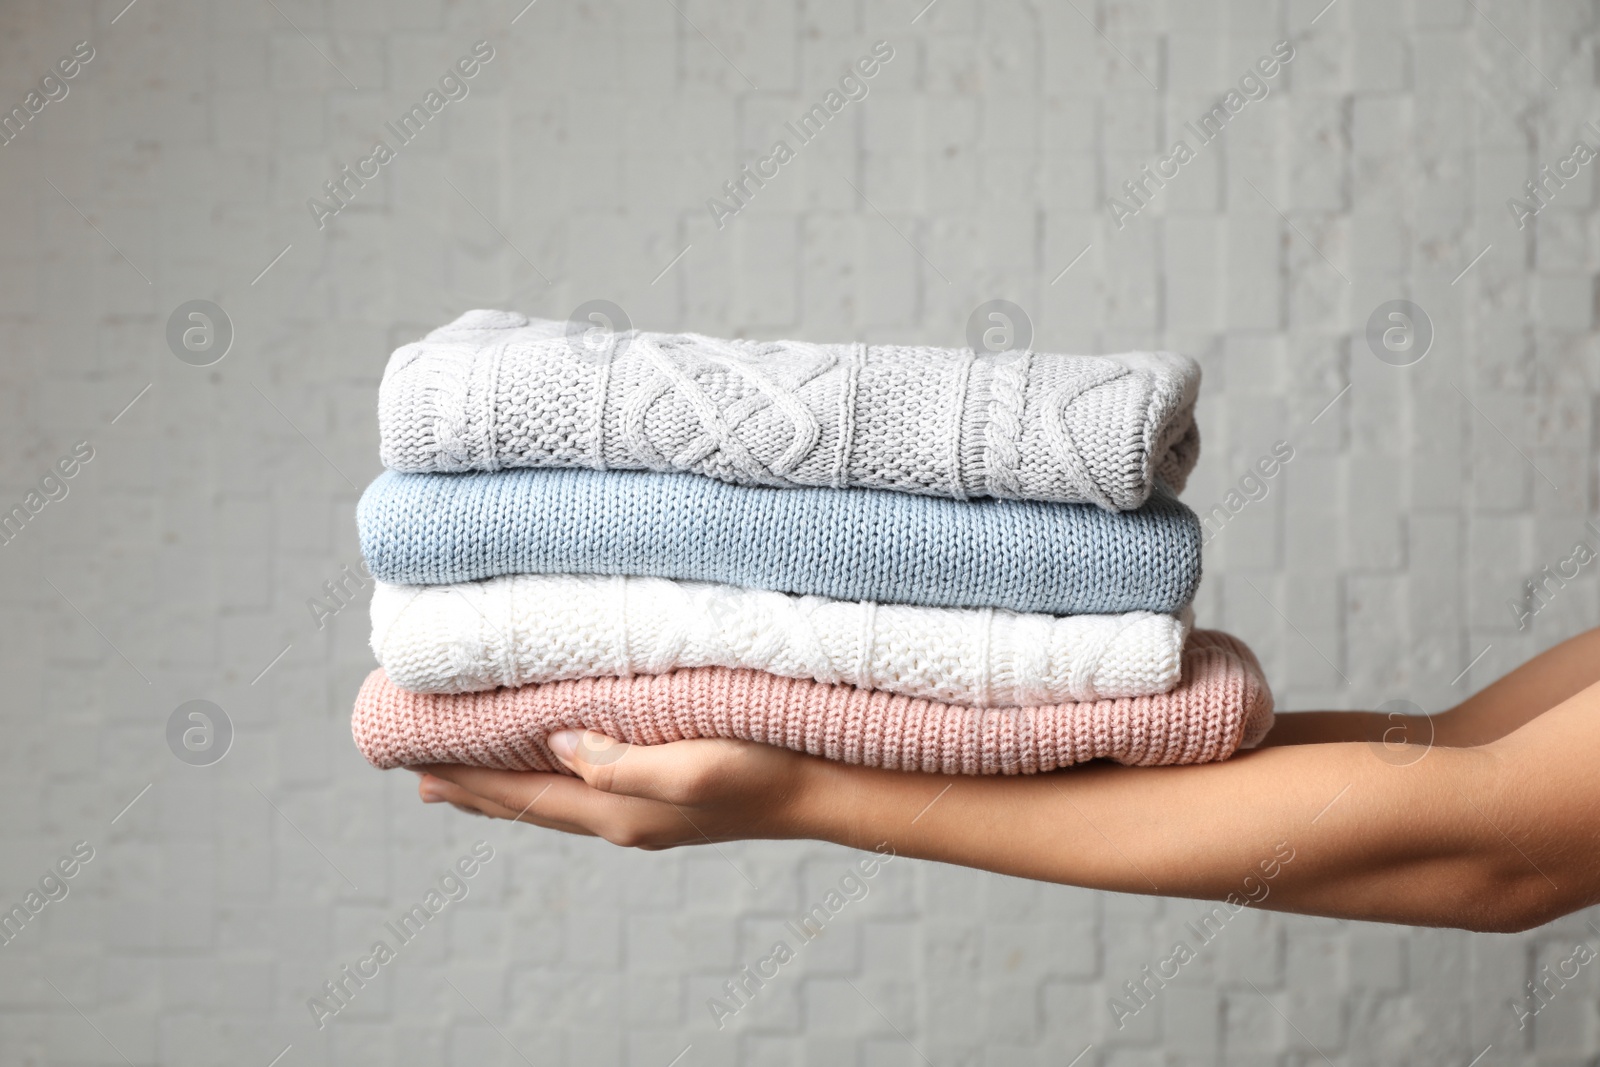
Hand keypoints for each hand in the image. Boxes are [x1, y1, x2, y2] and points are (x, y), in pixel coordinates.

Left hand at [414, 731, 816, 848]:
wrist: (819, 791)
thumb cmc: (762, 770)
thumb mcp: (692, 764)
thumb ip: (619, 761)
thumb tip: (553, 739)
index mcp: (618, 812)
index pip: (522, 793)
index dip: (468, 776)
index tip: (415, 759)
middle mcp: (620, 819)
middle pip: (528, 802)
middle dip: (473, 786)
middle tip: (418, 771)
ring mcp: (640, 814)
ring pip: (552, 799)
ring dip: (503, 786)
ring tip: (462, 778)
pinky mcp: (661, 797)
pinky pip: (582, 791)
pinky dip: (545, 781)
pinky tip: (551, 769)